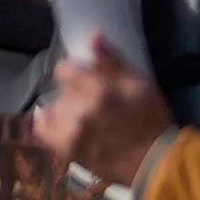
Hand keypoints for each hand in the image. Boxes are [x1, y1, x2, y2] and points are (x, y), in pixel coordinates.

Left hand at [26, 38, 178, 199]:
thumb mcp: (139, 83)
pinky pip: (42, 132)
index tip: (86, 79)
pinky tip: (64, 127)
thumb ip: (112, 60)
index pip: (65, 69)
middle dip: (74, 93)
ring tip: (82, 119)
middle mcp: (80, 109)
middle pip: (61, 91)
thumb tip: (93, 36)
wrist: (156, 163)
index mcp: (99, 89)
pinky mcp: (66, 150)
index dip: (75, 72)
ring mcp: (71, 132)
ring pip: (52, 110)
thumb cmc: (152, 119)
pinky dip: (49, 127)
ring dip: (64, 111)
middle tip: (92, 102)